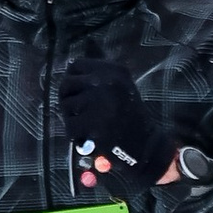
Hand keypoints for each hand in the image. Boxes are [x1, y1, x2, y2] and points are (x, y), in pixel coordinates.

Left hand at [60, 58, 171, 197]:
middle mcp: (105, 81)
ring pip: (65, 104)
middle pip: (67, 83)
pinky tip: (86, 136)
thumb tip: (69, 75)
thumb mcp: (121, 87)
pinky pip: (69, 125)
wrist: (147, 146)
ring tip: (86, 124)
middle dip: (69, 98)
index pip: (76, 65)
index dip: (75, 80)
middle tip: (78, 111)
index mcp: (114, 70)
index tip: (81, 93)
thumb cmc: (131, 118)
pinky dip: (75, 134)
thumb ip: (99, 78)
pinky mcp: (92, 123)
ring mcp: (98, 101)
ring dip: (71, 117)